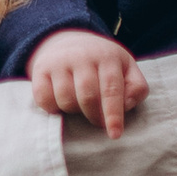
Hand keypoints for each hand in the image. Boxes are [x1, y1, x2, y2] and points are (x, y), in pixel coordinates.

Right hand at [28, 28, 147, 141]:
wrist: (69, 41)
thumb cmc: (103, 63)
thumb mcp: (126, 68)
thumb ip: (136, 87)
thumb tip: (127, 105)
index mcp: (107, 56)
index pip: (111, 89)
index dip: (113, 114)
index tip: (115, 134)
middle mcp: (82, 56)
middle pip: (88, 97)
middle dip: (95, 116)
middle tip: (99, 121)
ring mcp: (59, 61)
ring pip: (66, 100)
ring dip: (75, 112)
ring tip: (81, 106)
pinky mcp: (40, 69)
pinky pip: (44, 99)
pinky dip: (53, 108)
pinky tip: (62, 103)